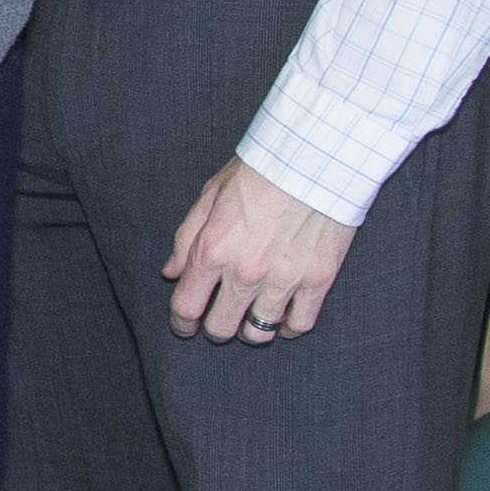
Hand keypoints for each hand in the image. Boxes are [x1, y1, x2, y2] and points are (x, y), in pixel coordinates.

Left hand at [165, 156, 355, 343]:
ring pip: (260, 331)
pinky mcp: (318, 279)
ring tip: (249, 321)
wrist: (315, 159)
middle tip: (217, 321)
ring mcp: (284, 279)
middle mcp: (246, 272)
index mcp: (213, 250)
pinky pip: (300, 323)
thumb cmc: (259, 172)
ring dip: (250, 331)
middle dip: (214, 329)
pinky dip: (288, 328)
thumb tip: (171, 272)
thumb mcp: (209, 197)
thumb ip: (187, 239)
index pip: (187, 306)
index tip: (184, 326)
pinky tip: (282, 320)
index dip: (181, 323)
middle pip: (221, 326)